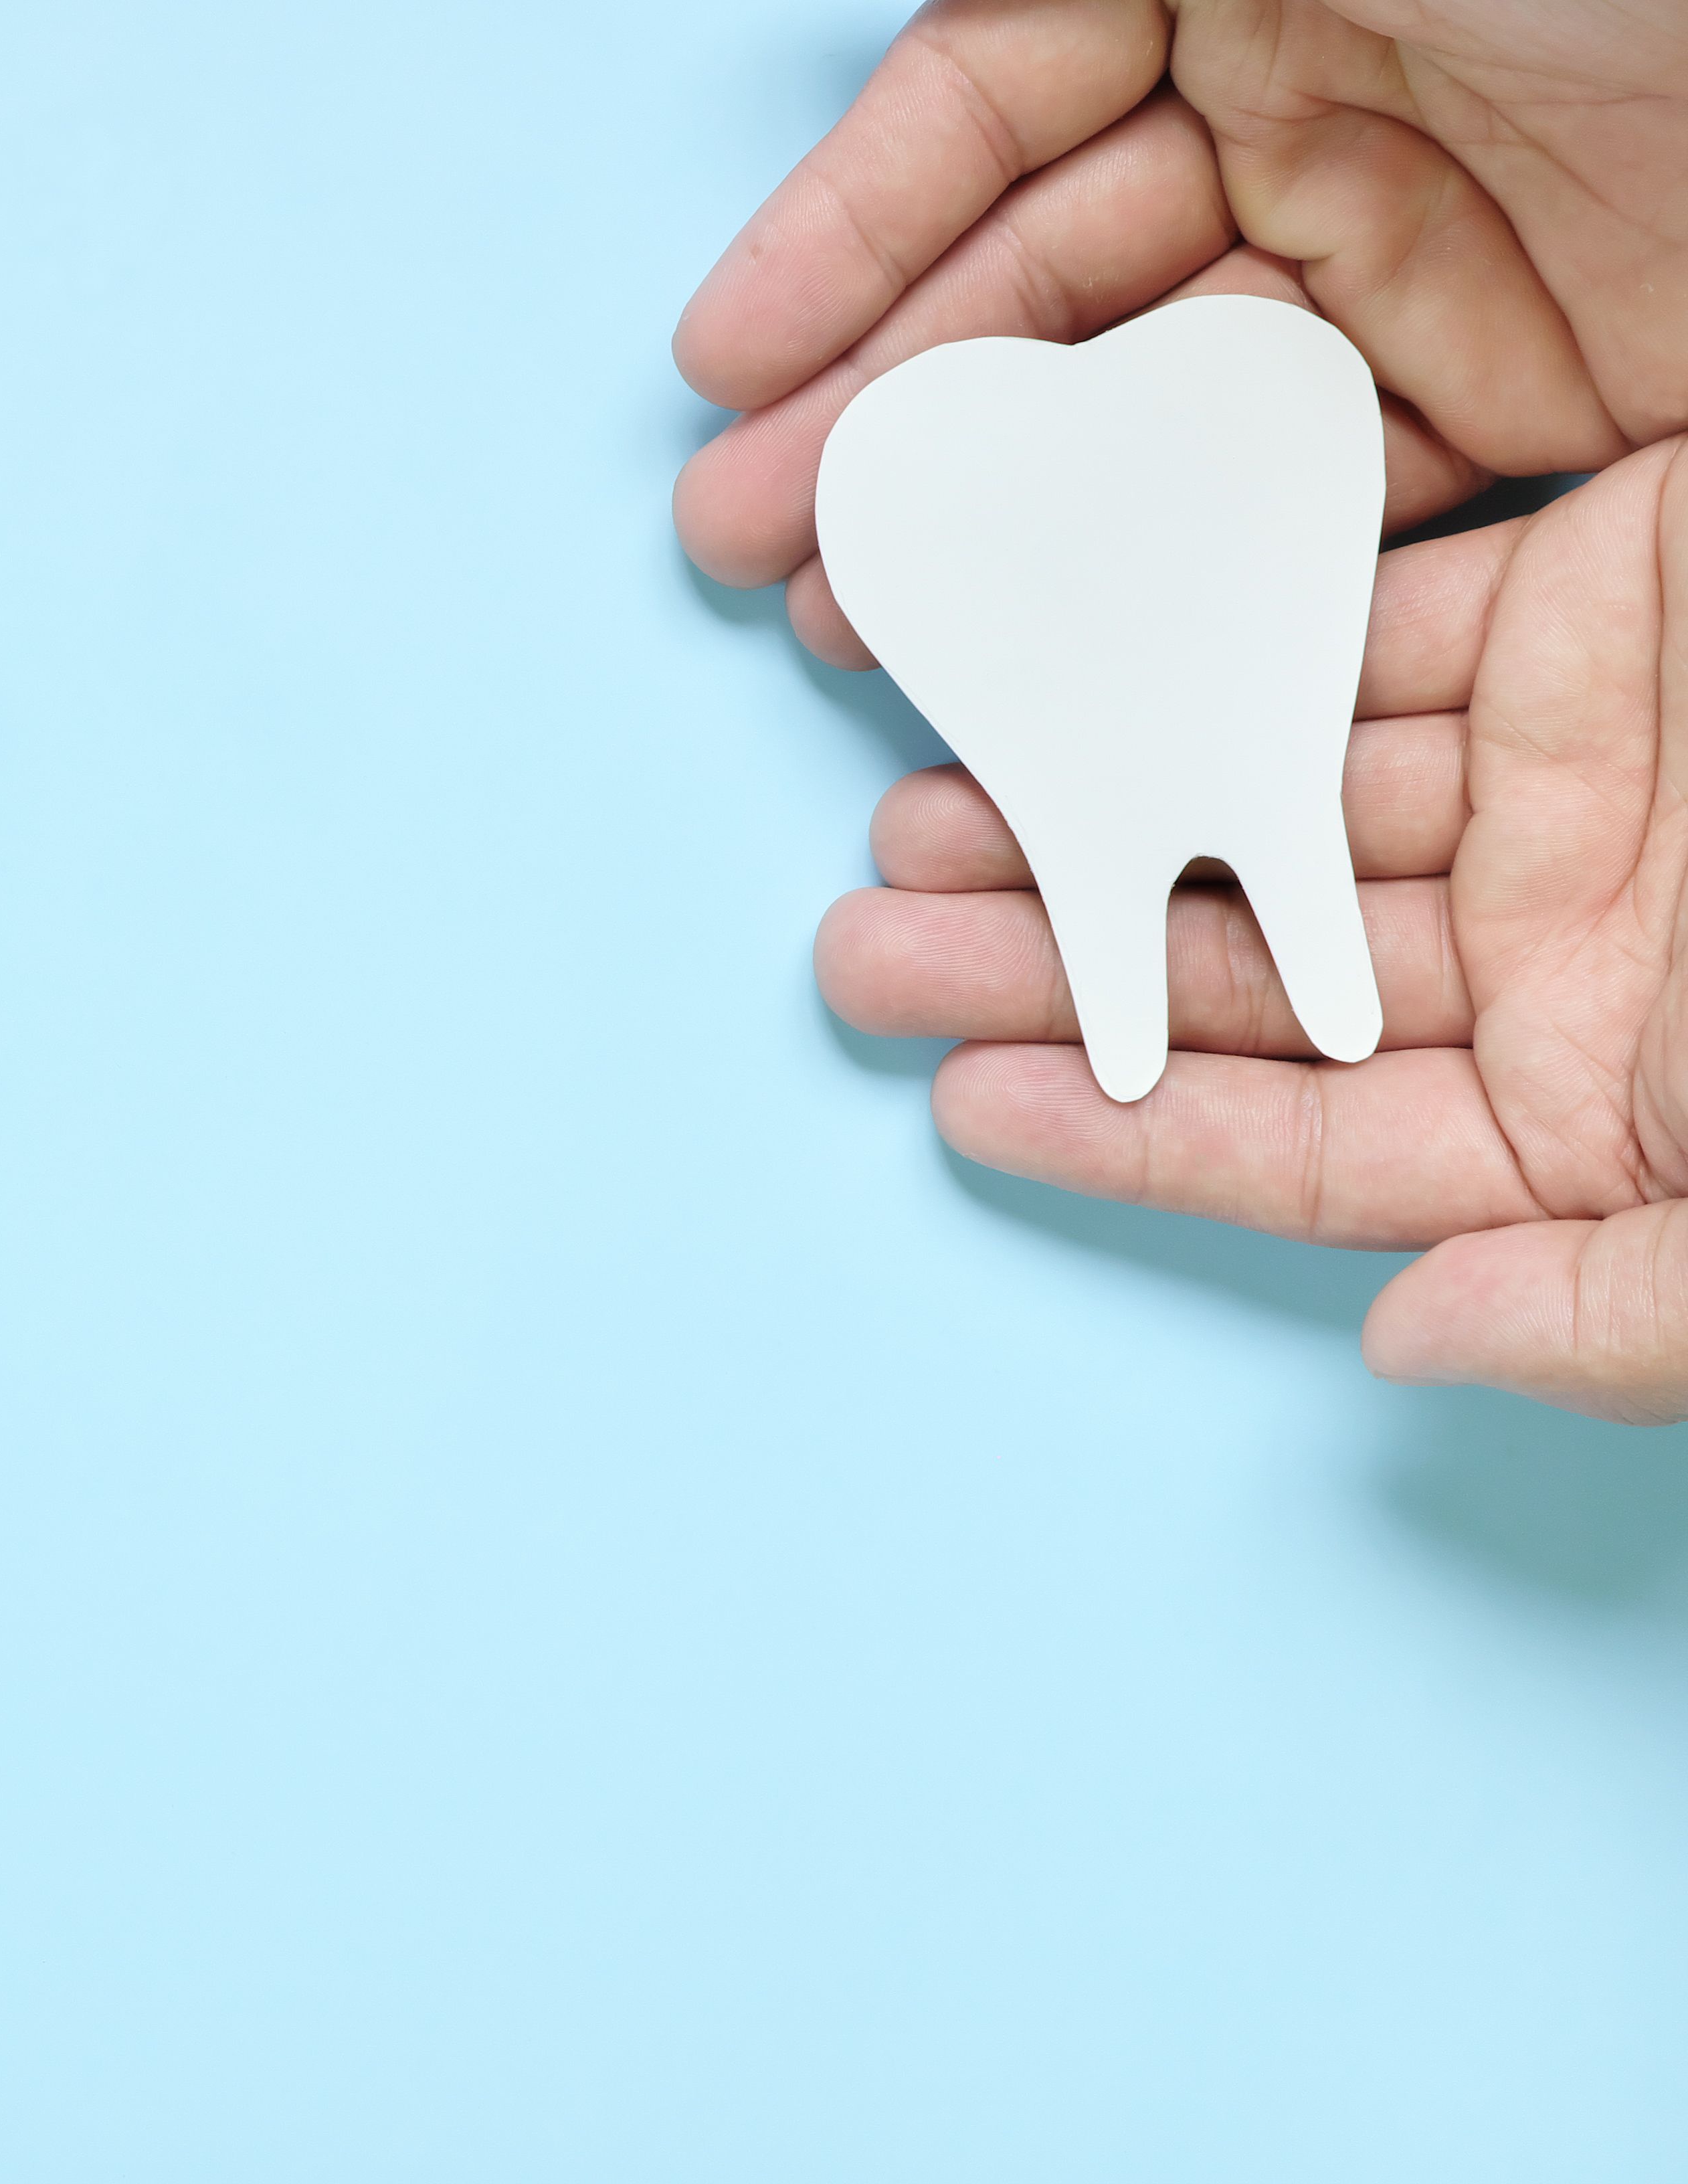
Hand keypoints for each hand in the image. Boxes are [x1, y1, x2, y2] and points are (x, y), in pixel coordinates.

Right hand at [673, 0, 1687, 666]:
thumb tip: (930, 13)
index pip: (997, 96)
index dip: (848, 231)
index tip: (721, 369)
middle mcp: (1330, 86)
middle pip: (1053, 273)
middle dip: (895, 408)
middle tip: (752, 537)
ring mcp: (1437, 244)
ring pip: (1165, 404)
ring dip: (1014, 515)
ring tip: (865, 621)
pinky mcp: (1550, 382)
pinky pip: (1337, 491)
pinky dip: (1203, 571)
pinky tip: (1087, 640)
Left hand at [818, 444, 1687, 1420]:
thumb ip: (1636, 1314)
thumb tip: (1404, 1351)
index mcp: (1612, 1126)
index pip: (1318, 1151)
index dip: (1131, 1133)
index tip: (952, 1111)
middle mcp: (1571, 963)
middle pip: (1254, 971)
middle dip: (1059, 956)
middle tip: (858, 948)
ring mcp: (1585, 790)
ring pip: (1281, 799)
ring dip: (1109, 799)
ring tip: (917, 804)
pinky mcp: (1613, 618)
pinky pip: (1387, 627)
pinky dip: (1242, 633)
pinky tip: (1098, 647)